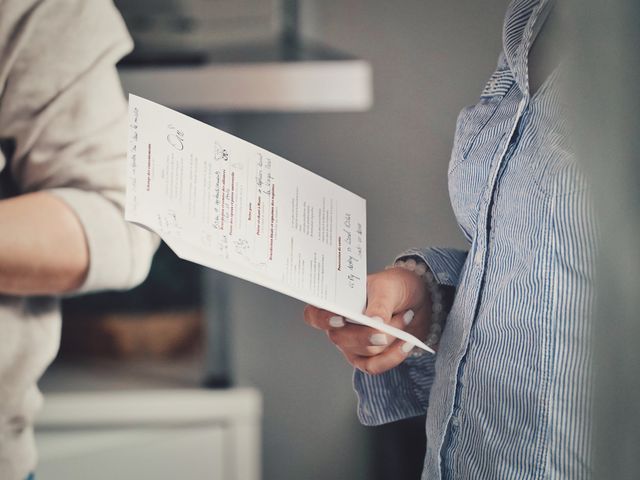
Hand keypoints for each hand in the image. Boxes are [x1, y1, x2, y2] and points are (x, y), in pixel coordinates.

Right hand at [304, 267, 430, 374]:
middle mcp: (339, 327)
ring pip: (364, 352)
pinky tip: (407, 343)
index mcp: (337, 304)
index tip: (340, 318)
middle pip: (340, 338)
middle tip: (390, 323)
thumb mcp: (388, 288)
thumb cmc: (395, 287)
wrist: (417, 299)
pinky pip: (375, 366)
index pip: (315, 314)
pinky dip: (393, 357)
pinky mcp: (369, 359)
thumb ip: (379, 305)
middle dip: (367, 334)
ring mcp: (352, 345)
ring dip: (389, 337)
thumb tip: (374, 323)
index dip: (322, 319)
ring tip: (405, 317)